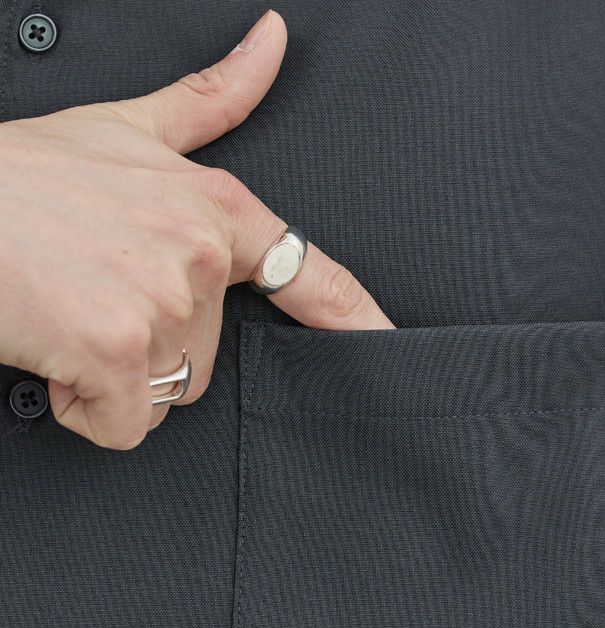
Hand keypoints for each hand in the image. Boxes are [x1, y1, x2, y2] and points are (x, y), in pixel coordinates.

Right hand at [0, 9, 392, 449]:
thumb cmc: (19, 178)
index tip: (385, 341)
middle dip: (149, 346)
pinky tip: (57, 354)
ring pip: (166, 394)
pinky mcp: (120, 352)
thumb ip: (208, 102)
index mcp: (211, 207)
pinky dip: (88, 409)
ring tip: (69, 316)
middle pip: (206, 358)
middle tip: (90, 294)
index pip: (307, 272)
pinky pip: (128, 425)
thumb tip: (274, 44)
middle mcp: (197, 255)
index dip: (353, 315)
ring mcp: (162, 304)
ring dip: (115, 378)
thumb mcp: (121, 129)